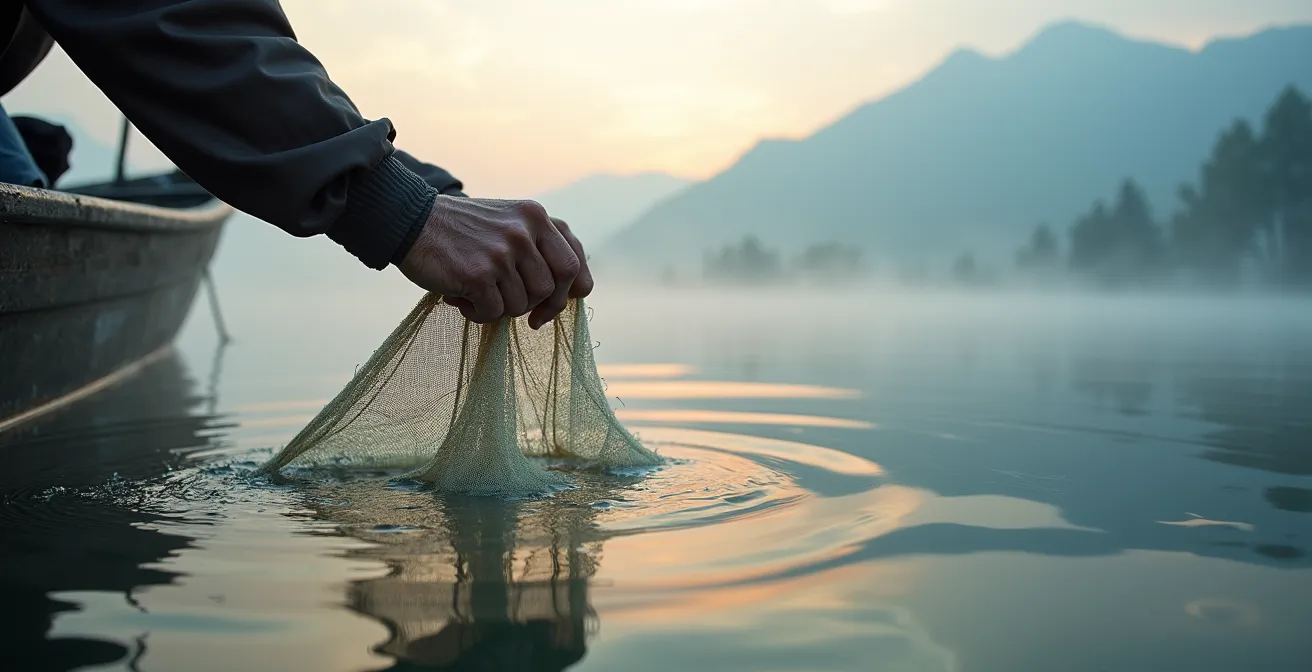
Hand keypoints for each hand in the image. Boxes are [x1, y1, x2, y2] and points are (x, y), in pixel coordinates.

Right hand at [399, 196, 593, 327]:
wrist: (411, 221)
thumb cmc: (463, 231)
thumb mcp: (509, 221)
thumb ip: (541, 245)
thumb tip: (575, 289)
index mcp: (535, 216)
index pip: (573, 263)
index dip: (571, 291)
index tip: (555, 305)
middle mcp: (523, 231)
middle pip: (552, 289)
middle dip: (541, 307)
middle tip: (527, 316)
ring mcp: (501, 253)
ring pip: (522, 304)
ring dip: (502, 309)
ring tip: (480, 294)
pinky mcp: (478, 274)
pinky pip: (494, 314)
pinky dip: (479, 314)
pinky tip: (462, 299)